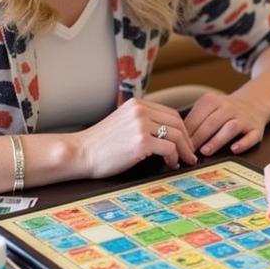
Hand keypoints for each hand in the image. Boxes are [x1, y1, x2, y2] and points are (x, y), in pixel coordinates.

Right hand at [75, 98, 197, 176]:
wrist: (79, 154)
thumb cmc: (99, 145)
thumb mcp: (122, 123)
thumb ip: (141, 122)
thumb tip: (164, 134)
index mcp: (136, 104)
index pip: (169, 113)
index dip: (181, 128)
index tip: (185, 141)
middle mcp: (140, 110)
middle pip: (177, 122)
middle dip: (187, 139)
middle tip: (190, 153)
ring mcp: (141, 125)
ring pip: (176, 135)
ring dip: (184, 150)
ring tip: (185, 160)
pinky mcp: (141, 141)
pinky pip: (169, 148)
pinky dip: (174, 158)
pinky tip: (170, 164)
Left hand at [184, 91, 268, 156]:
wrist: (254, 102)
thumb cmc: (223, 111)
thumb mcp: (207, 108)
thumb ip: (194, 121)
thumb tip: (177, 140)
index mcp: (212, 100)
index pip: (197, 117)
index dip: (187, 132)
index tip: (178, 146)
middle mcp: (229, 107)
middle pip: (212, 122)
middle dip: (198, 138)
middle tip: (188, 153)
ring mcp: (244, 118)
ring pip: (230, 128)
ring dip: (217, 140)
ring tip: (205, 152)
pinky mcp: (256, 129)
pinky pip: (251, 136)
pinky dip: (243, 143)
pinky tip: (234, 149)